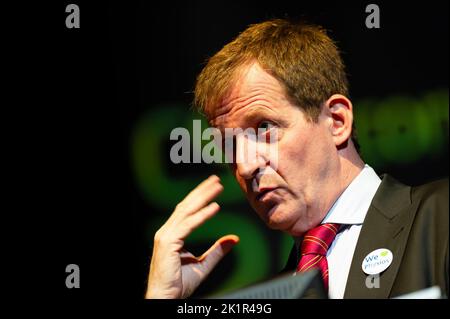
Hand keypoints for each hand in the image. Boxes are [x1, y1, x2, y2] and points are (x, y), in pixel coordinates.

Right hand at [145, 175, 238, 298]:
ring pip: (186, 211)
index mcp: (172, 234)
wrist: (165, 297)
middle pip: (186, 206)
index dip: (200, 197)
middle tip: (216, 179)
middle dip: (202, 191)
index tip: (213, 186)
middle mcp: (167, 231)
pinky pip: (188, 225)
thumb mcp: (204, 264)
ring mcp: (166, 236)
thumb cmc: (178, 284)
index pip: (187, 210)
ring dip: (203, 197)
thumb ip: (217, 250)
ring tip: (217, 187)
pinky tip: (214, 207)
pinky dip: (202, 215)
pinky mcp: (168, 242)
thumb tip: (234, 239)